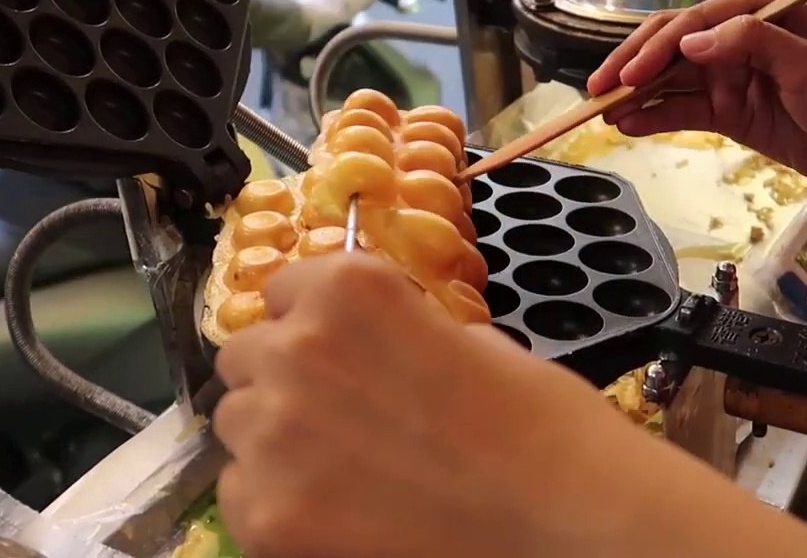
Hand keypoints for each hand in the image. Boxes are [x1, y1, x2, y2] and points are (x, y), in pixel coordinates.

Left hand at [212, 252, 660, 557]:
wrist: (569, 517)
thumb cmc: (541, 422)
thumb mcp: (470, 341)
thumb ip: (396, 332)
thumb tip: (364, 348)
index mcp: (348, 289)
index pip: (285, 290)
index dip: (316, 323)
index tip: (343, 351)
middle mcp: (294, 349)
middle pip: (247, 355)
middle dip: (287, 379)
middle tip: (345, 416)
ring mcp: (273, 436)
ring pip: (238, 425)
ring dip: (278, 438)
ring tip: (346, 468)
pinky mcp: (267, 517)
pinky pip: (241, 495)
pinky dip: (279, 502)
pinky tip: (342, 512)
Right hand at [585, 0, 806, 188]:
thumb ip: (753, 43)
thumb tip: (692, 39)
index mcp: (758, 11)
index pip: (694, 22)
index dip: (656, 47)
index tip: (631, 74)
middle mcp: (737, 37)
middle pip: (672, 47)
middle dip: (633, 67)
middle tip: (594, 91)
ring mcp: (730, 75)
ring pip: (671, 81)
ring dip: (636, 95)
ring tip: (600, 111)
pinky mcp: (729, 110)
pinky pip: (684, 111)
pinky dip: (655, 117)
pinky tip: (628, 125)